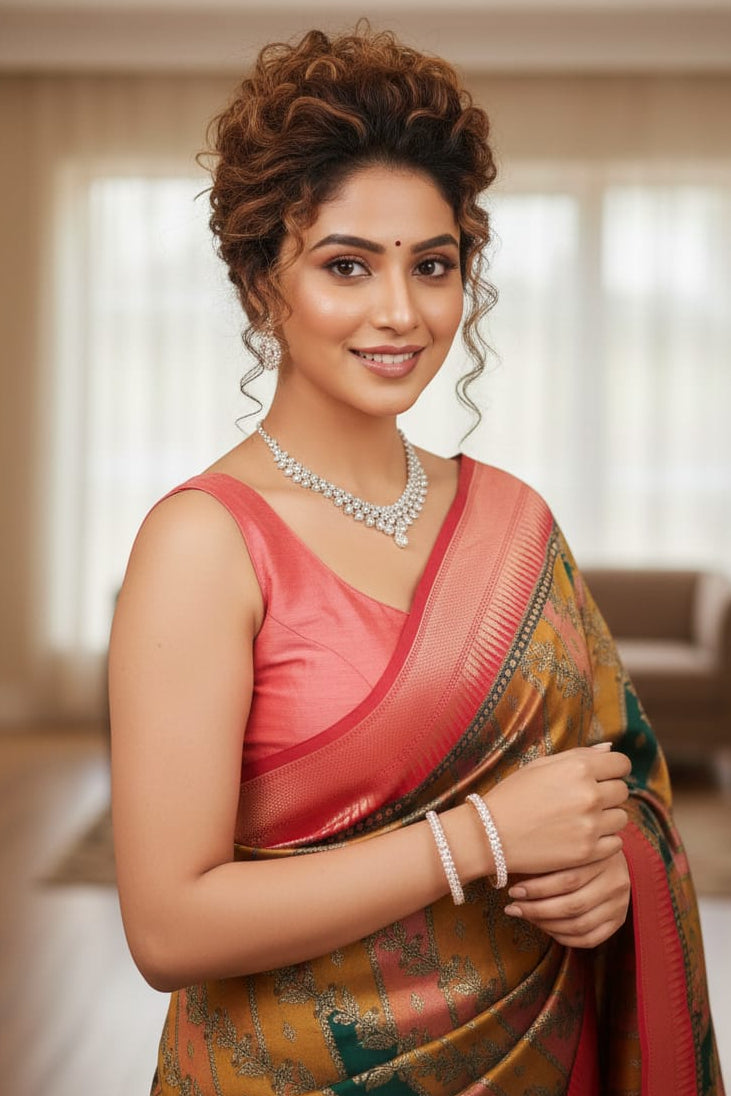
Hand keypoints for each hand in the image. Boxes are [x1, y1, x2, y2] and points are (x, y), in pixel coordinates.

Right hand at [483, 745, 630, 875]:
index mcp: (578, 768)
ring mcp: (590, 825)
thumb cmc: (513, 795)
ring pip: (621, 818)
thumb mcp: (540, 765)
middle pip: (622, 790)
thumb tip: (608, 748)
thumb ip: (579, 755)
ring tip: (582, 819)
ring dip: (607, 817)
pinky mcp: (588, 852)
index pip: (621, 764)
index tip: (603, 776)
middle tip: (585, 799)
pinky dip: (604, 840)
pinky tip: (583, 836)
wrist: (490, 835)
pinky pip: (616, 843)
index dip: (613, 769)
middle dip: (608, 792)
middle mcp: (589, 795)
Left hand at [502, 850, 630, 947]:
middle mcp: (616, 881)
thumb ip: (548, 856)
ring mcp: (620, 904)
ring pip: (579, 925)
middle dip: (537, 910)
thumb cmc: (576, 848)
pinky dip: (564, 938)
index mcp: (603, 858)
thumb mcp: (566, 844)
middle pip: (573, 905)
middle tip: (513, 908)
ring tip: (526, 917)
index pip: (567, 880)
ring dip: (547, 925)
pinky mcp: (619, 921)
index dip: (537, 889)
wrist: (608, 854)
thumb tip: (509, 868)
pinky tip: (546, 928)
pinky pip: (590, 939)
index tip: (514, 892)